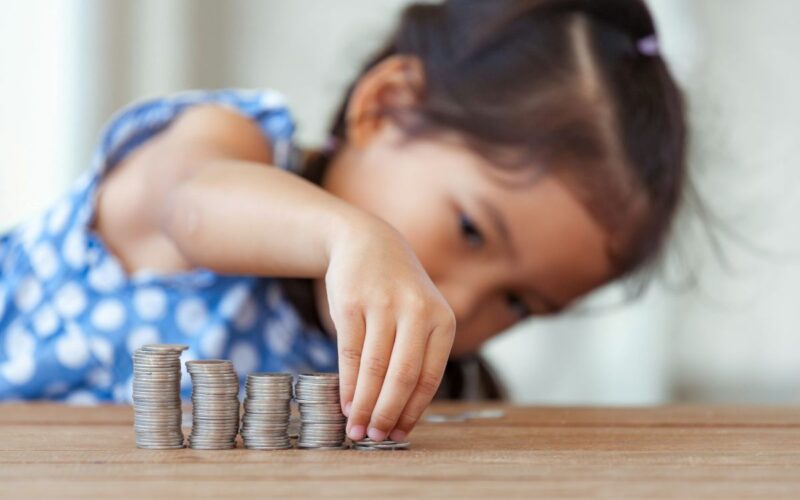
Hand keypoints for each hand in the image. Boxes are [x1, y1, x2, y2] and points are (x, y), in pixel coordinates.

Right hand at [325, 213, 455, 441]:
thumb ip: (418, 355)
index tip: (398, 434)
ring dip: (364, 404)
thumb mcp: (422, 314)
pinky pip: (350, 352)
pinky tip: (346, 402)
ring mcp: (384, 304)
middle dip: (387, 413)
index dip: (413, 411)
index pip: (430, 377)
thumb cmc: (396, 291)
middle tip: (375, 438)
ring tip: (356, 427)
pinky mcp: (352, 302)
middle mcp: (418, 311)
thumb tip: (402, 413)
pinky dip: (348, 383)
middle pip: (403, 376)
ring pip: (374, 368)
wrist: (366, 242)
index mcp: (443, 320)